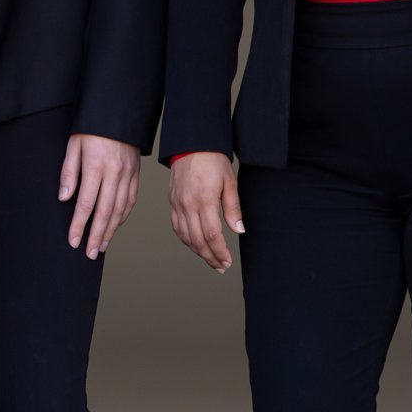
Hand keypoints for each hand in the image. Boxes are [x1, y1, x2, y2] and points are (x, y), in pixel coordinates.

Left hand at [59, 134, 138, 259]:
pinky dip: (122, 217)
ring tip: (100, 247)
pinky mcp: (135, 175)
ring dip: (110, 231)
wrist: (119, 114)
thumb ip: (68, 173)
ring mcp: (128, 175)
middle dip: (95, 235)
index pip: (86, 203)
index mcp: (96, 166)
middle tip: (88, 254)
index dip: (79, 225)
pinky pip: (130, 201)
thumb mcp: (73, 145)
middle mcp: (114, 174)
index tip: (73, 240)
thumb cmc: (91, 129)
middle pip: (105, 212)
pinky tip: (114, 226)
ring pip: (119, 210)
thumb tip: (64, 199)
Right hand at [168, 151, 242, 273]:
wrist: (191, 144)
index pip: (212, 235)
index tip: (227, 261)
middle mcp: (187, 204)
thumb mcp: (229, 182)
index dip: (220, 251)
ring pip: (185, 236)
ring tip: (210, 260)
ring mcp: (177, 204)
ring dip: (198, 251)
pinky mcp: (172, 202)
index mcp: (204, 200)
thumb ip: (233, 208)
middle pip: (198, 240)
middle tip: (220, 267)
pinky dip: (186, 240)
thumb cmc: (213, 160)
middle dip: (210, 257)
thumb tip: (239, 230)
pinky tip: (195, 245)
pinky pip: (177, 227)